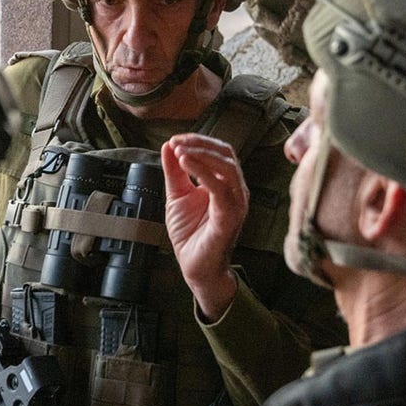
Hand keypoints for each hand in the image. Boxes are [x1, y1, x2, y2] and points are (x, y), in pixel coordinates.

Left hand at [161, 133, 247, 320]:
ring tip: (180, 151)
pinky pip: (221, 189)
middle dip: (200, 144)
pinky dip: (204, 173)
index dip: (198, 141)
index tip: (175, 139)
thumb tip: (169, 146)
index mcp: (225, 183)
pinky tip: (187, 165)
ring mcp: (236, 203)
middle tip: (177, 142)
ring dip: (201, 155)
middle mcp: (235, 190)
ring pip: (227, 168)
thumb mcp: (177, 195)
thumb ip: (174, 171)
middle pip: (226, 154)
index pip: (219, 151)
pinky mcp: (230, 217)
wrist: (195, 266)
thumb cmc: (191, 234)